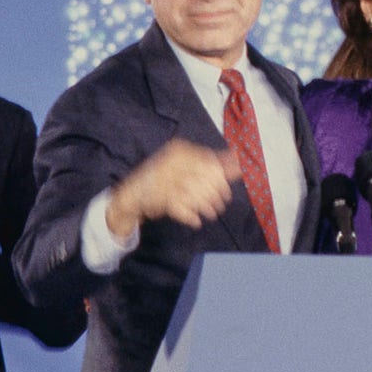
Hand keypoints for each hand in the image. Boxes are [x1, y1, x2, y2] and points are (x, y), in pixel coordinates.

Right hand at [106, 139, 241, 236]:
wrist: (133, 193)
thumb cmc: (165, 178)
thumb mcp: (188, 165)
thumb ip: (213, 162)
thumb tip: (238, 158)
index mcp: (180, 150)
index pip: (209, 164)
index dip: (221, 181)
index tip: (225, 193)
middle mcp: (171, 162)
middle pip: (204, 181)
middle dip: (214, 197)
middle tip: (219, 207)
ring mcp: (162, 179)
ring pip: (194, 195)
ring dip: (205, 208)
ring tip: (210, 214)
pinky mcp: (156, 197)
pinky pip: (181, 209)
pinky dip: (190, 217)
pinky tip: (195, 221)